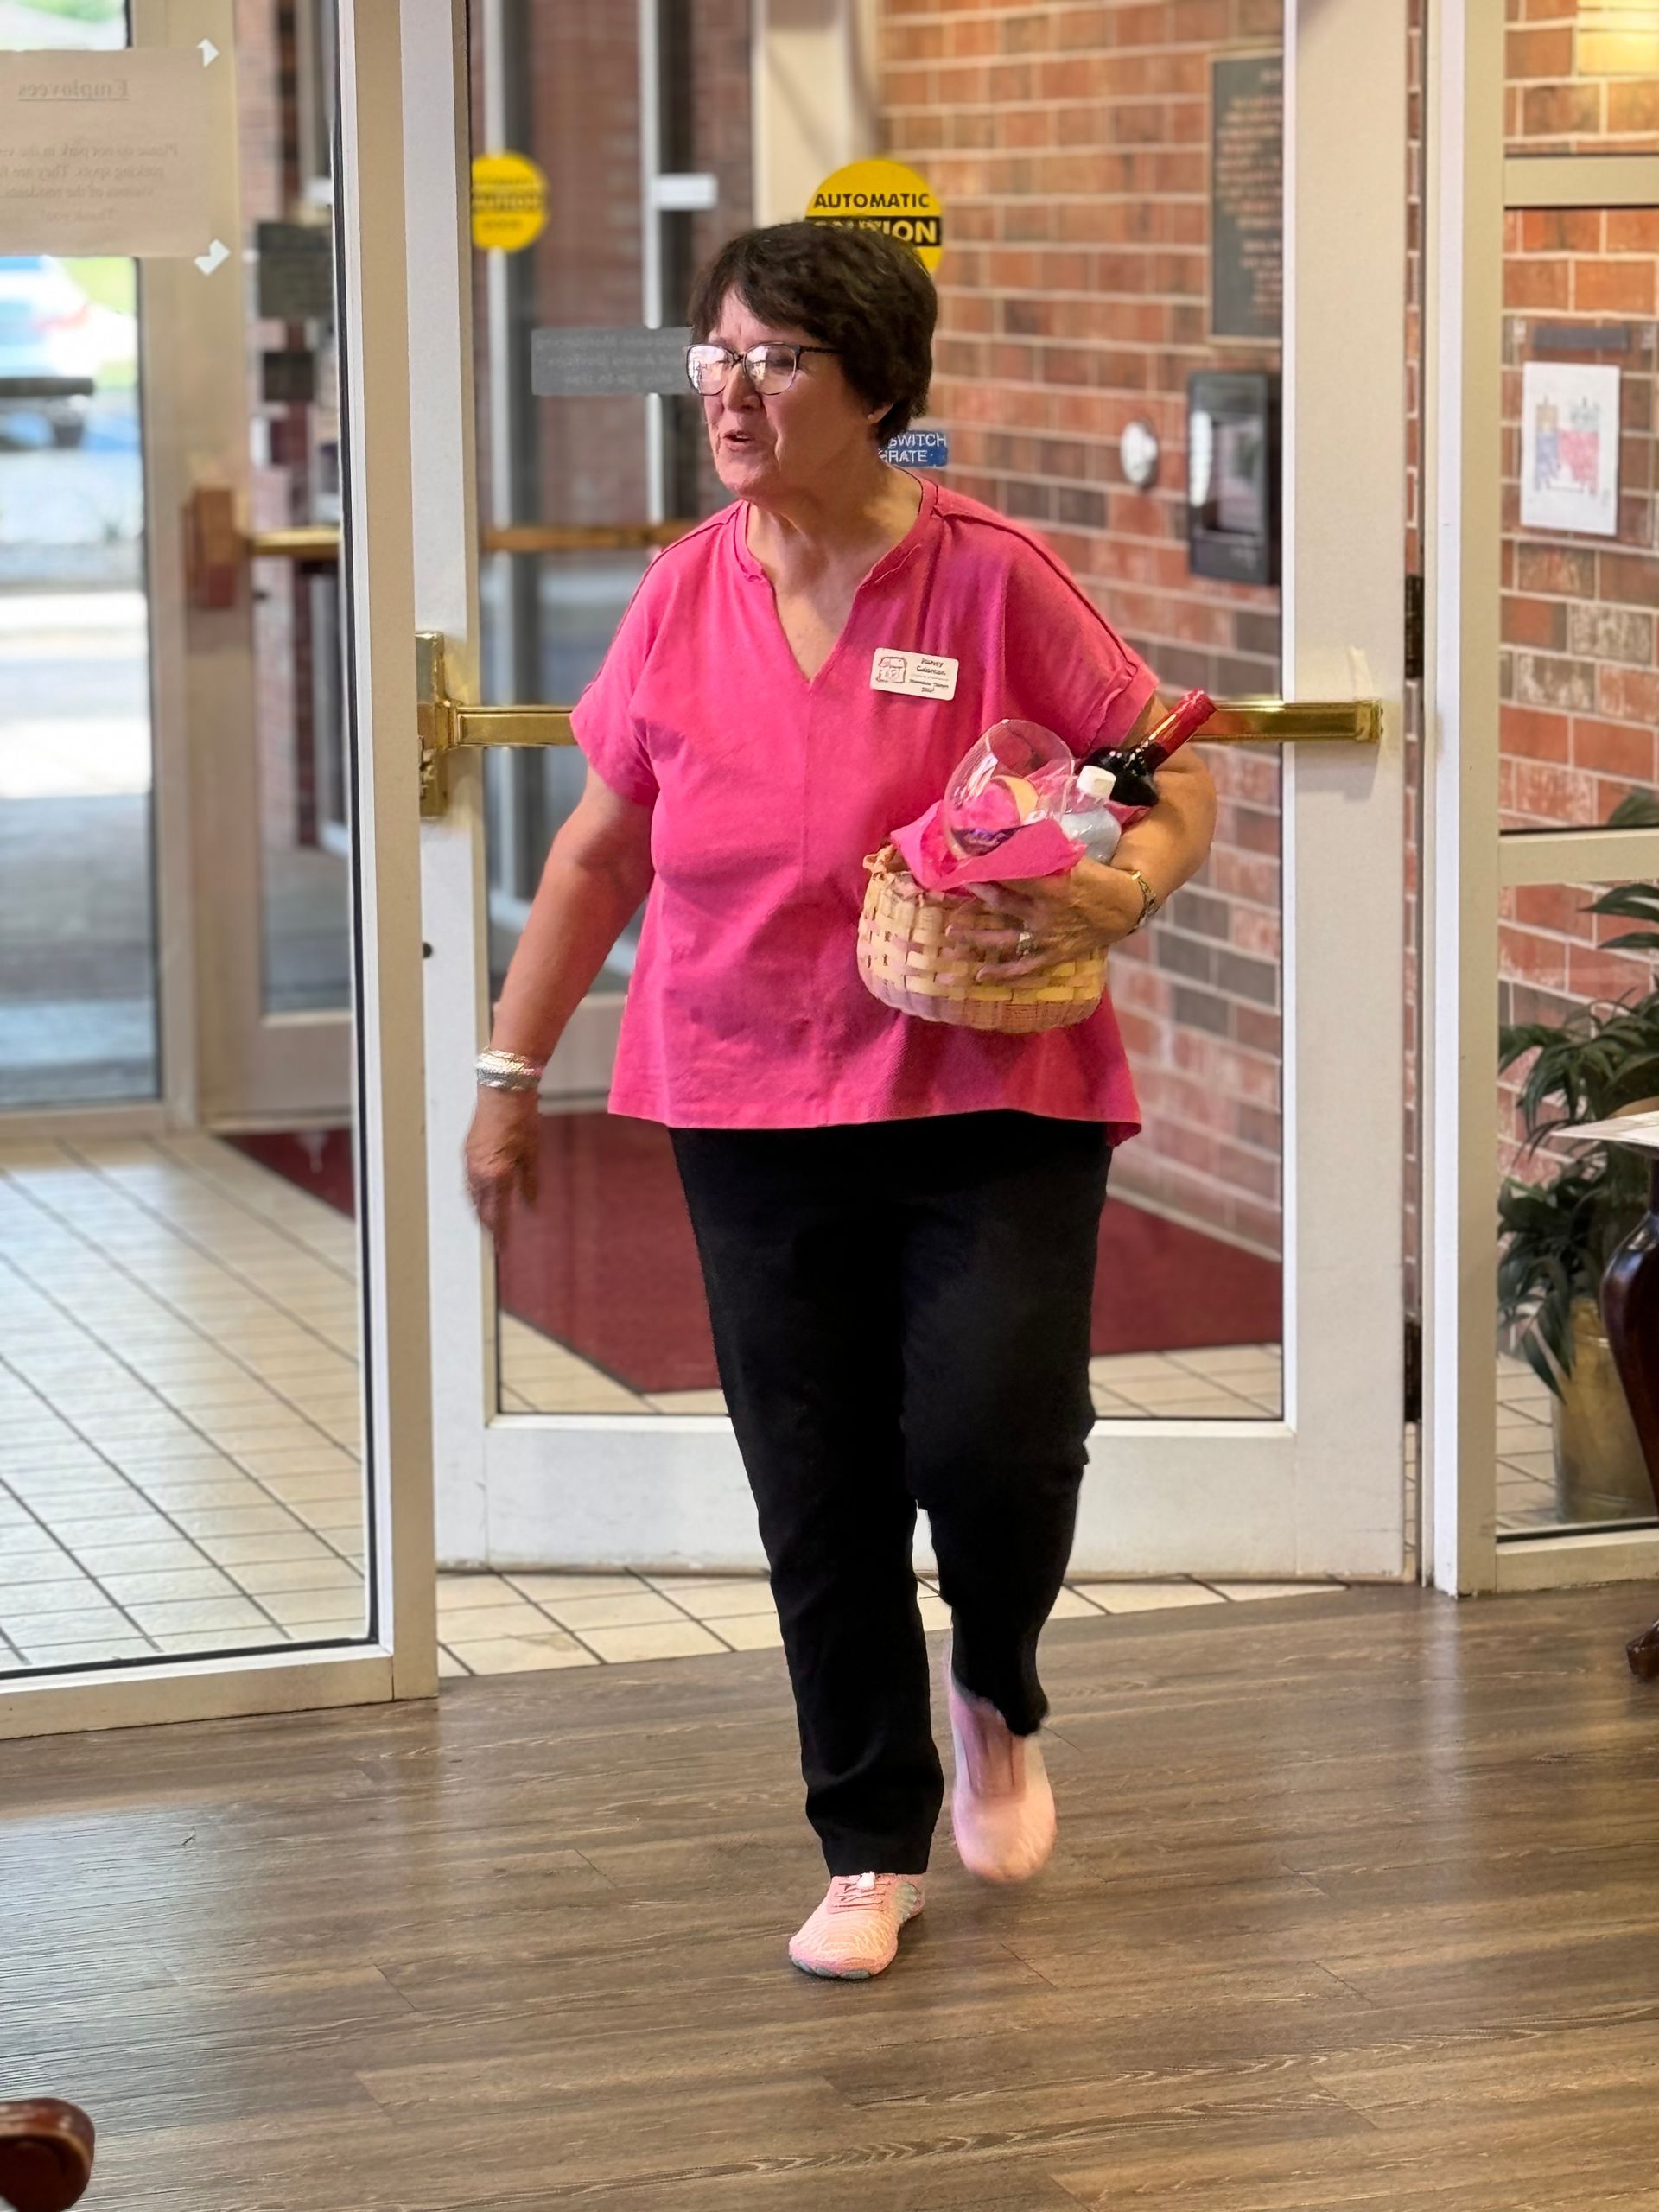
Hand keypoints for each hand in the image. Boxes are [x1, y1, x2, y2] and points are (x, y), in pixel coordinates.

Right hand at [464, 1086, 539, 1244]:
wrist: (503, 1091)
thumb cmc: (522, 1119)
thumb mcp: (532, 1153)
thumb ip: (530, 1183)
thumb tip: (530, 1206)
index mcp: (498, 1175)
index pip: (498, 1214)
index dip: (501, 1233)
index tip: (503, 1249)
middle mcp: (479, 1172)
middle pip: (481, 1208)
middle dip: (489, 1226)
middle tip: (495, 1241)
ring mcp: (470, 1162)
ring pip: (472, 1196)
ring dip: (480, 1210)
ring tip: (489, 1223)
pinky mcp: (467, 1153)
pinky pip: (469, 1181)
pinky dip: (475, 1194)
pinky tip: (482, 1197)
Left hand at [944, 861, 1146, 979]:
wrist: (1126, 908)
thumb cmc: (1099, 878)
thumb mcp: (1076, 859)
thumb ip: (1048, 851)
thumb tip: (1016, 832)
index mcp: (1053, 887)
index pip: (1013, 873)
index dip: (989, 865)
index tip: (969, 857)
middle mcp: (1045, 914)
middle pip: (1003, 903)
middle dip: (978, 893)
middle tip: (958, 885)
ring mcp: (1047, 937)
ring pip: (1005, 938)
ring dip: (977, 935)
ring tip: (952, 931)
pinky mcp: (1053, 955)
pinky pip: (1024, 967)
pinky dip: (1003, 973)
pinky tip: (981, 975)